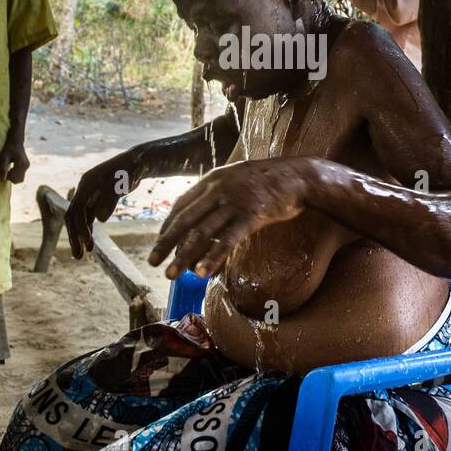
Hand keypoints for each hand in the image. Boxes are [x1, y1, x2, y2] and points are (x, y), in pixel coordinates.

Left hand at [0, 132, 29, 183]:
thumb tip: (3, 179)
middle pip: (19, 180)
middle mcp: (26, 166)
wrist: (16, 141)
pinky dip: (16, 174)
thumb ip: (3, 168)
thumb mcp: (4, 157)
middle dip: (11, 178)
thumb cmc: (9, 148)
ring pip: (21, 179)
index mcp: (21, 164)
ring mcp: (27, 166)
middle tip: (6, 171)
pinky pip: (21, 175)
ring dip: (14, 177)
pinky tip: (12, 168)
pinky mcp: (27, 166)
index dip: (8, 177)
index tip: (3, 171)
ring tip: (9, 169)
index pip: (15, 178)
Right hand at [64, 150, 140, 258]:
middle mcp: (85, 190)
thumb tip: (100, 219)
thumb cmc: (131, 169)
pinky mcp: (97, 201)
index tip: (87, 242)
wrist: (138, 162)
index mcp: (87, 183)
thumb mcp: (122, 183)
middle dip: (74, 236)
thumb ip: (111, 199)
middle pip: (73, 216)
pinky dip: (87, 231)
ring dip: (80, 237)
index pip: (77, 208)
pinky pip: (88, 219)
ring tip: (82, 255)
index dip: (80, 226)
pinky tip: (89, 245)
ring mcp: (90, 196)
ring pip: (80, 219)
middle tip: (79, 256)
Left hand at [148, 159, 311, 280]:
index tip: (159, 243)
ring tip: (171, 275)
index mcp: (212, 179)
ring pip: (201, 233)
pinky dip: (212, 257)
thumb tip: (203, 212)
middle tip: (153, 262)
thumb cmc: (268, 181)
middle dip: (166, 243)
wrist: (298, 176)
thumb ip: (219, 192)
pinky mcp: (251, 215)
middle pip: (185, 220)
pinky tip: (202, 273)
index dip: (168, 226)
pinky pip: (227, 240)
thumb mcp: (237, 179)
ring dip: (183, 256)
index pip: (181, 205)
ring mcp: (234, 202)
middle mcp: (218, 189)